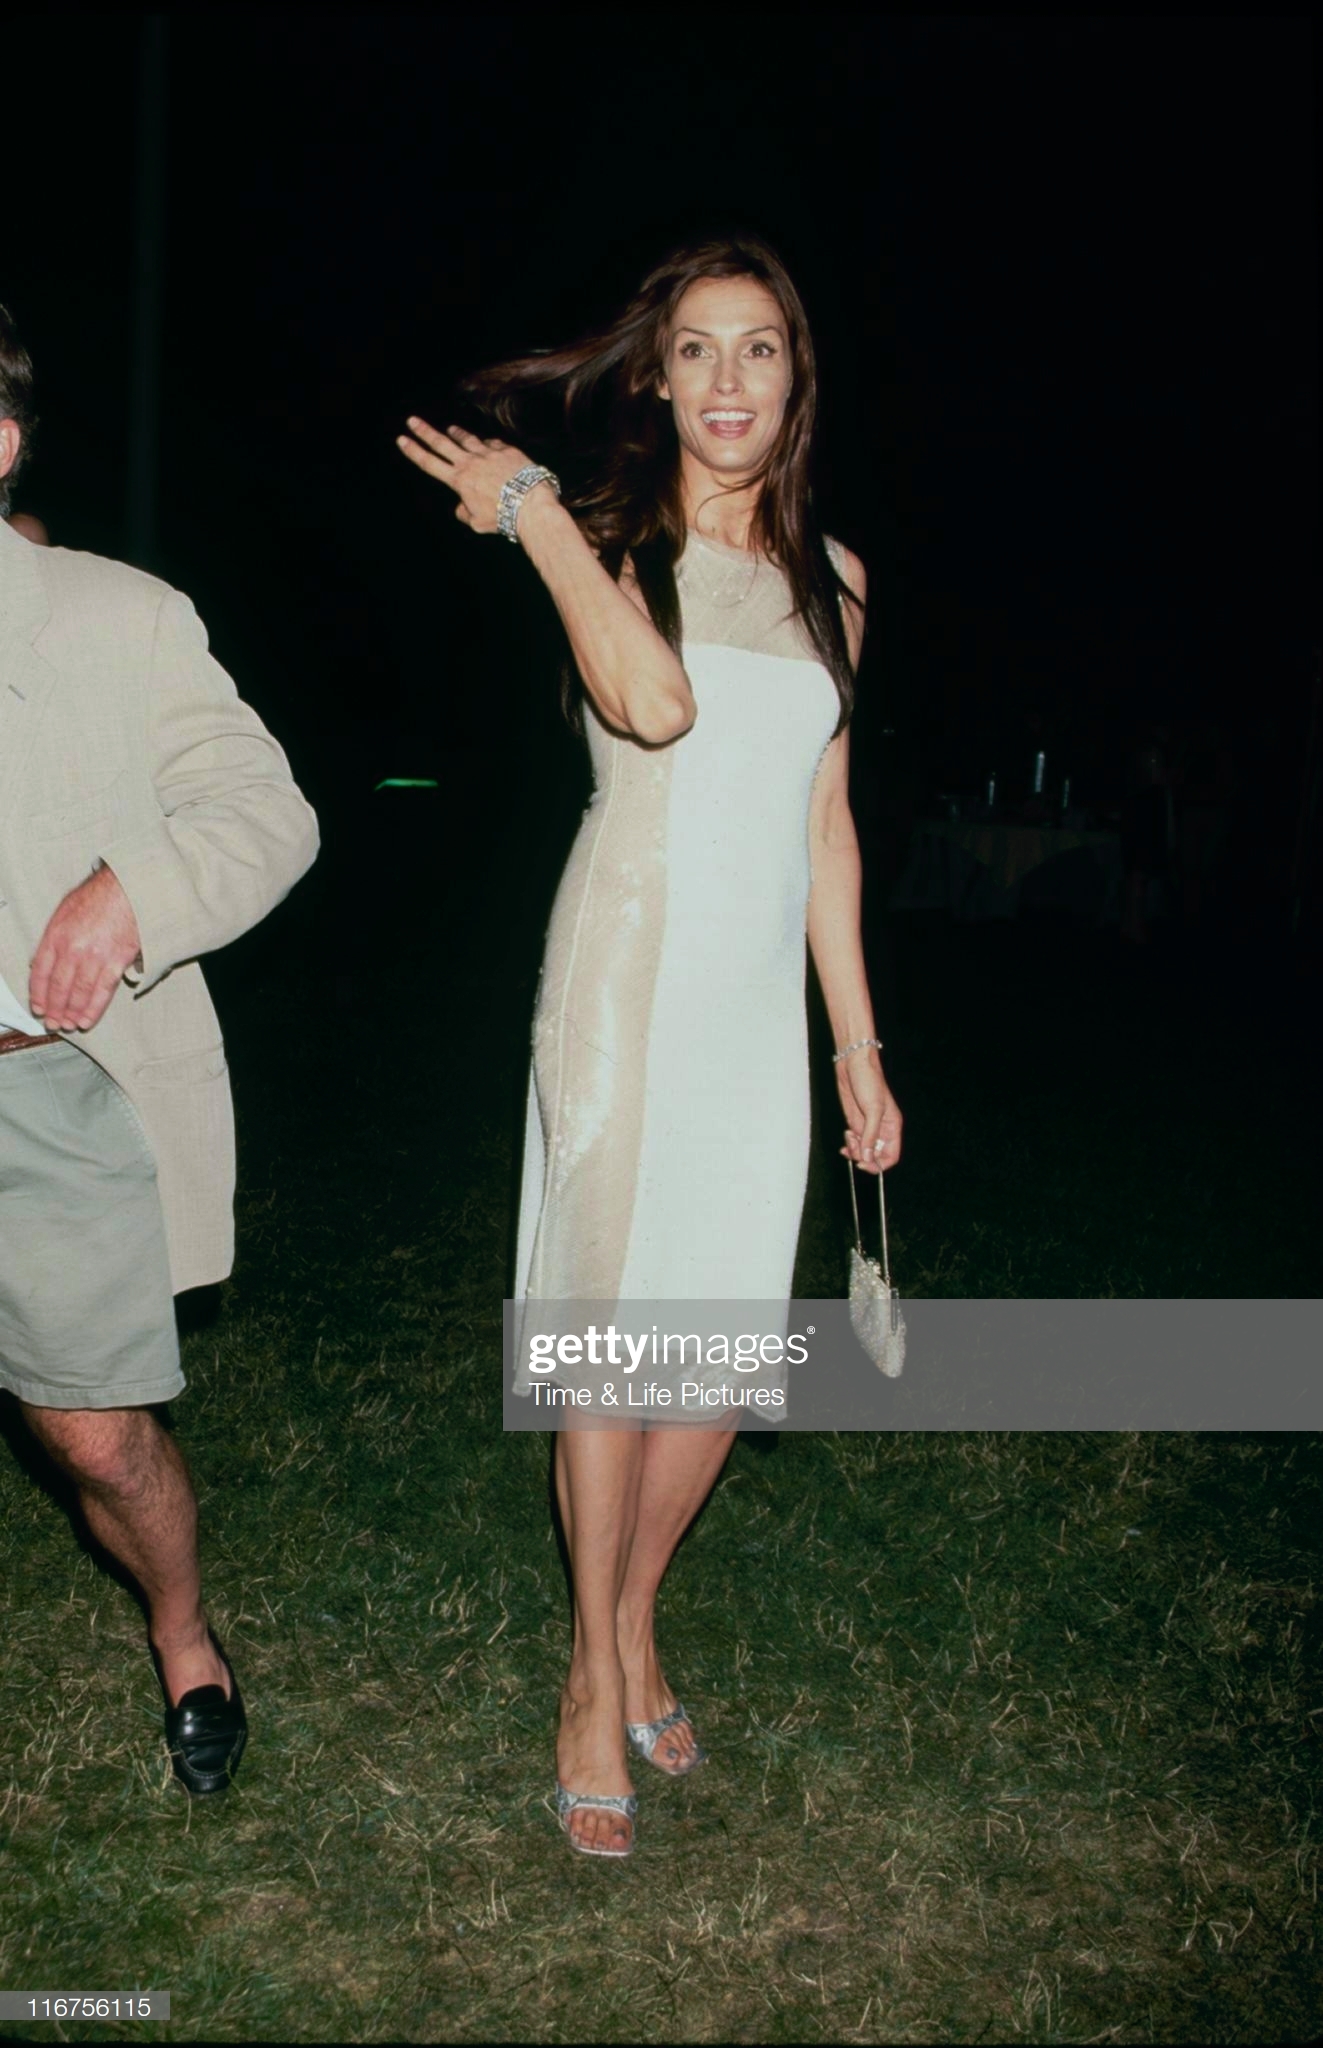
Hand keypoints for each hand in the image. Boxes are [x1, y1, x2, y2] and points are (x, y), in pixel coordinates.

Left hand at [29, 865, 142, 1032]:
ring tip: (69, 1025)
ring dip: (72, 1013)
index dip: (38, 994)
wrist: (129, 888)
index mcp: (56, 935)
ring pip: (79, 993)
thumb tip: (42, 960)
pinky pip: (102, 991)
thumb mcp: (65, 911)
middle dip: (54, 1009)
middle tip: (53, 1023)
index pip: (40, 972)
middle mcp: (73, 948)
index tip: (38, 1007)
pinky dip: (93, 1009)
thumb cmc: (99, 896)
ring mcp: (95, 956)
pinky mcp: (117, 961)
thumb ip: (53, 937)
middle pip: (58, 987)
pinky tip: (87, 1020)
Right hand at [395, 419, 541, 533]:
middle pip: (442, 443)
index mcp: (459, 480)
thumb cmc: (503, 517)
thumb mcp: (477, 522)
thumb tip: (462, 505)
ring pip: (468, 439)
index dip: (414, 451)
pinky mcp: (506, 450)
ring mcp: (488, 453)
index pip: (429, 463)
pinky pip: (493, 444)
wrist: (530, 504)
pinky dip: (488, 445)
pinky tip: (488, 447)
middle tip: (413, 420)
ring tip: (451, 429)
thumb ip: (464, 512)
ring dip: (457, 433)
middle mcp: (470, 462)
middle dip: (424, 431)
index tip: (402, 440)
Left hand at [837, 1050, 902, 1174]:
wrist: (854, 1065)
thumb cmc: (869, 1081)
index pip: (891, 1156)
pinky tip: (846, 1136)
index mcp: (892, 1127)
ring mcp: (867, 1127)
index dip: (879, 1164)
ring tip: (848, 1136)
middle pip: (876, 1156)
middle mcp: (881, 1129)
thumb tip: (867, 1157)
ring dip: (854, 1150)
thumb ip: (870, 1134)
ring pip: (863, 1150)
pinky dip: (849, 1144)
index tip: (864, 1163)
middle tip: (852, 1146)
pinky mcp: (855, 1122)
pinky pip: (855, 1142)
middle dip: (864, 1156)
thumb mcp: (873, 1109)